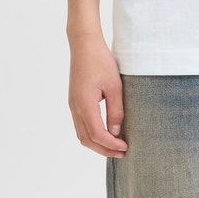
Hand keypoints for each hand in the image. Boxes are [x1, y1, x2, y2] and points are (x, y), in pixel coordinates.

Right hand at [68, 35, 127, 157]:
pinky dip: (92, 134)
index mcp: (85, 104)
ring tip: (115, 146)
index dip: (111, 144)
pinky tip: (106, 132)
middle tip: (122, 153)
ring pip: (82, 134)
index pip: (97, 134)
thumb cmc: (100, 61)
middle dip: (104, 149)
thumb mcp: (114, 85)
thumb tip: (116, 131)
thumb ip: (116, 110)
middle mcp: (75, 108)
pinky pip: (81, 124)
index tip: (125, 147)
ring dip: (97, 143)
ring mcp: (73, 105)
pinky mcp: (74, 101)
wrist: (84, 44)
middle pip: (87, 139)